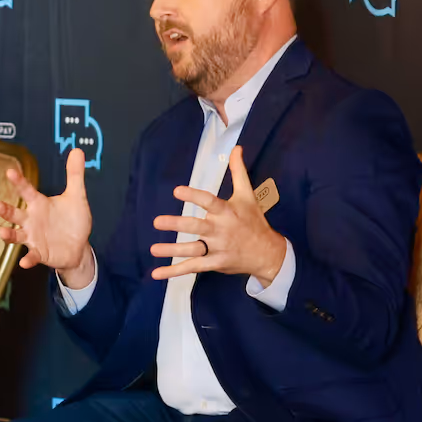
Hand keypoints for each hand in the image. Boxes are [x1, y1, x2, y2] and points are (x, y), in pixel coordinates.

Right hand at [0, 147, 93, 281]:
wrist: (79, 246)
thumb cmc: (73, 220)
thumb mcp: (76, 196)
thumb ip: (74, 175)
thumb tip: (77, 150)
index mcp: (39, 203)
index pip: (26, 190)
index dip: (18, 181)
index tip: (10, 172)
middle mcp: (32, 219)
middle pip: (14, 214)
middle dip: (5, 210)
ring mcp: (33, 237)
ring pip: (16, 235)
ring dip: (8, 234)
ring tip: (1, 232)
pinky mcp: (39, 252)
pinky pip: (31, 256)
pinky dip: (28, 259)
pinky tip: (24, 262)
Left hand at [149, 147, 286, 284]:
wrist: (267, 253)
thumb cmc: (254, 221)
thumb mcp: (248, 195)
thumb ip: (238, 172)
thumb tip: (236, 148)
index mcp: (227, 212)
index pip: (209, 202)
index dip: (194, 196)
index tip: (177, 190)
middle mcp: (221, 230)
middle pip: (197, 227)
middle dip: (178, 225)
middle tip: (158, 222)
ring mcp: (218, 248)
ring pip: (193, 249)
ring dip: (172, 251)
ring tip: (154, 249)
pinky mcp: (215, 263)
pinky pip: (193, 267)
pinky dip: (175, 271)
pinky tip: (157, 273)